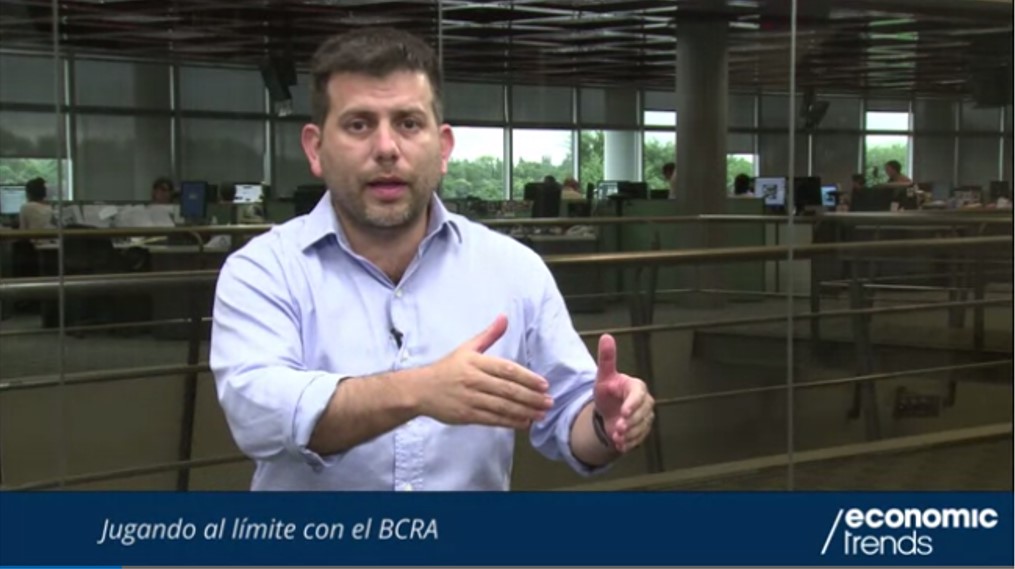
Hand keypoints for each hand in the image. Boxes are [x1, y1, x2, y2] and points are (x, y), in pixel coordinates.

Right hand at [417, 314, 552, 429]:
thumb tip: (504, 317)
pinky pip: (492, 419)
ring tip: (541, 413)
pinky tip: (524, 422)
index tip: (544, 384)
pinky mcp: (467, 415)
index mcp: (476, 362)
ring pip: (502, 406)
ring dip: (525, 411)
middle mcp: (474, 380)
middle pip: (508, 390)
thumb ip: (489, 335)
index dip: (527, 377)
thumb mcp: (467, 348)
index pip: (507, 370)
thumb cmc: (447, 368)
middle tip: (548, 401)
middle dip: (531, 397)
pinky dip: (510, 422)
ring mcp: (470, 399)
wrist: (421, 389)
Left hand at [593, 334, 654, 452]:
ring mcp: (645, 417)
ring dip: (629, 434)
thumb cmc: (607, 391)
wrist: (607, 411)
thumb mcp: (604, 376)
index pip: (639, 395)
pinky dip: (629, 443)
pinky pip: (639, 438)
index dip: (633, 404)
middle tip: (618, 428)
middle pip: (643, 414)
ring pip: (641, 428)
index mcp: (636, 387)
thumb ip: (607, 358)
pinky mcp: (642, 430)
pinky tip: (619, 444)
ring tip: (615, 436)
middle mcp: (645, 402)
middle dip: (630, 422)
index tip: (624, 412)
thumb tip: (606, 336)